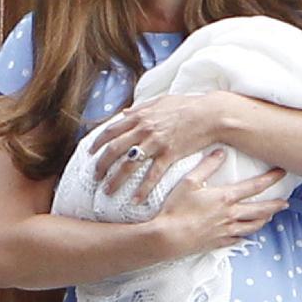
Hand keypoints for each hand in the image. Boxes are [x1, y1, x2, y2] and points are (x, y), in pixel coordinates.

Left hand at [90, 93, 221, 200]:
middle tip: (94, 177)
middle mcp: (145, 130)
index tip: (90, 154)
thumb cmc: (188, 105)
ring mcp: (157, 143)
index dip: (97, 143)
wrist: (211, 114)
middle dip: (100, 165)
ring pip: (128, 165)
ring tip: (107, 192)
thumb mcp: (162, 101)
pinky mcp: (170, 155)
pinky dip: (142, 190)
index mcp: (141, 116)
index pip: (111, 131)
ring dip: (115, 180)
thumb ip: (141, 107)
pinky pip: (152, 175)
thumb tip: (123, 113)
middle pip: (114, 150)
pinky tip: (135, 200)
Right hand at [157, 148, 288, 255]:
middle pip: (260, 209)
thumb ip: (207, 166)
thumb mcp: (189, 182)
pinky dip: (245, 235)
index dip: (271, 178)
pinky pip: (237, 239)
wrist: (166, 238)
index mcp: (226, 197)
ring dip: (264, 220)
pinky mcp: (218, 242)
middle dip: (275, 205)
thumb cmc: (176, 208)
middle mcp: (230, 214)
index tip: (282, 172)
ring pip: (252, 226)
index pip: (255, 186)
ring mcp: (225, 230)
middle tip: (285, 202)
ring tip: (270, 216)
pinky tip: (247, 234)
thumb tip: (221, 152)